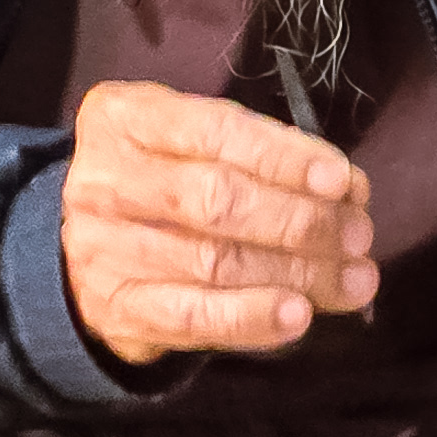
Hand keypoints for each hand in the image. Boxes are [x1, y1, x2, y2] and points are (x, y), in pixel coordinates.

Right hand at [62, 80, 377, 360]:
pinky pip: (193, 317)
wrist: (78, 247)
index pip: (215, 132)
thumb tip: (345, 191)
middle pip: (218, 201)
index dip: (284, 158)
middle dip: (302, 221)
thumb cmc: (158, 182)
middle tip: (358, 235)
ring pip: (215, 262)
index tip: (341, 181)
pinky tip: (297, 315)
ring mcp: (104, 248)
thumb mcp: (188, 141)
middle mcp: (106, 180)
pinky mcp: (116, 307)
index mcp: (125, 119)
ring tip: (352, 279)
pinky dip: (252, 318)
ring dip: (298, 273)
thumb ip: (257, 155)